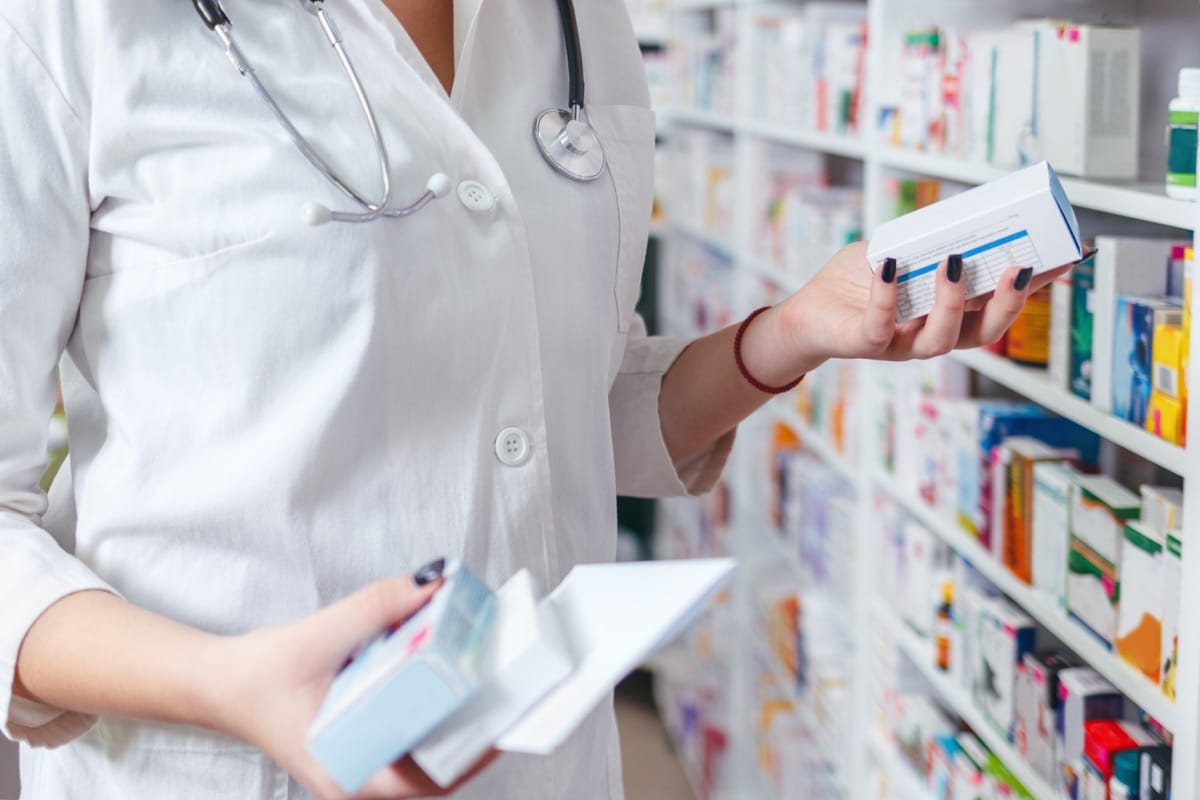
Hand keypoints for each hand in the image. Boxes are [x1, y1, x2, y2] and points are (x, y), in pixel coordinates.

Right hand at [208, 568, 498, 799]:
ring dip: (453, 716)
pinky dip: (429, 705)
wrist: (218, 683)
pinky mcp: (360, 740)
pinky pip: (407, 731)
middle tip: (500, 689)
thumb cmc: (256, 677)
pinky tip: (444, 672)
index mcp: (347, 774)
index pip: (427, 782)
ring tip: (482, 678)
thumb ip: (375, 607)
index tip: (499, 721)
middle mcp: (358, 778)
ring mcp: (360, 763)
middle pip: (434, 766)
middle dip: (471, 729)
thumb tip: (431, 586)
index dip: (470, 755)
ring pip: (423, 750)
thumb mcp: (318, 636)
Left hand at [778, 241, 1076, 364]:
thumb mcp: (898, 250)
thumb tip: (963, 211)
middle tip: (1022, 268)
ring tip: (953, 263)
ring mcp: (900, 344)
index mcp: (949, 314)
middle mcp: (932, 334)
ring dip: (951, 303)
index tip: (1067, 257)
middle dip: (1007, 304)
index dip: (1035, 287)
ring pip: (939, 339)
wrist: (808, 312)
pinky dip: (887, 296)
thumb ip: (928, 237)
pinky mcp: (864, 344)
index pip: (1000, 304)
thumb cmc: (858, 281)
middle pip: (983, 332)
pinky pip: (880, 326)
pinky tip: (890, 267)